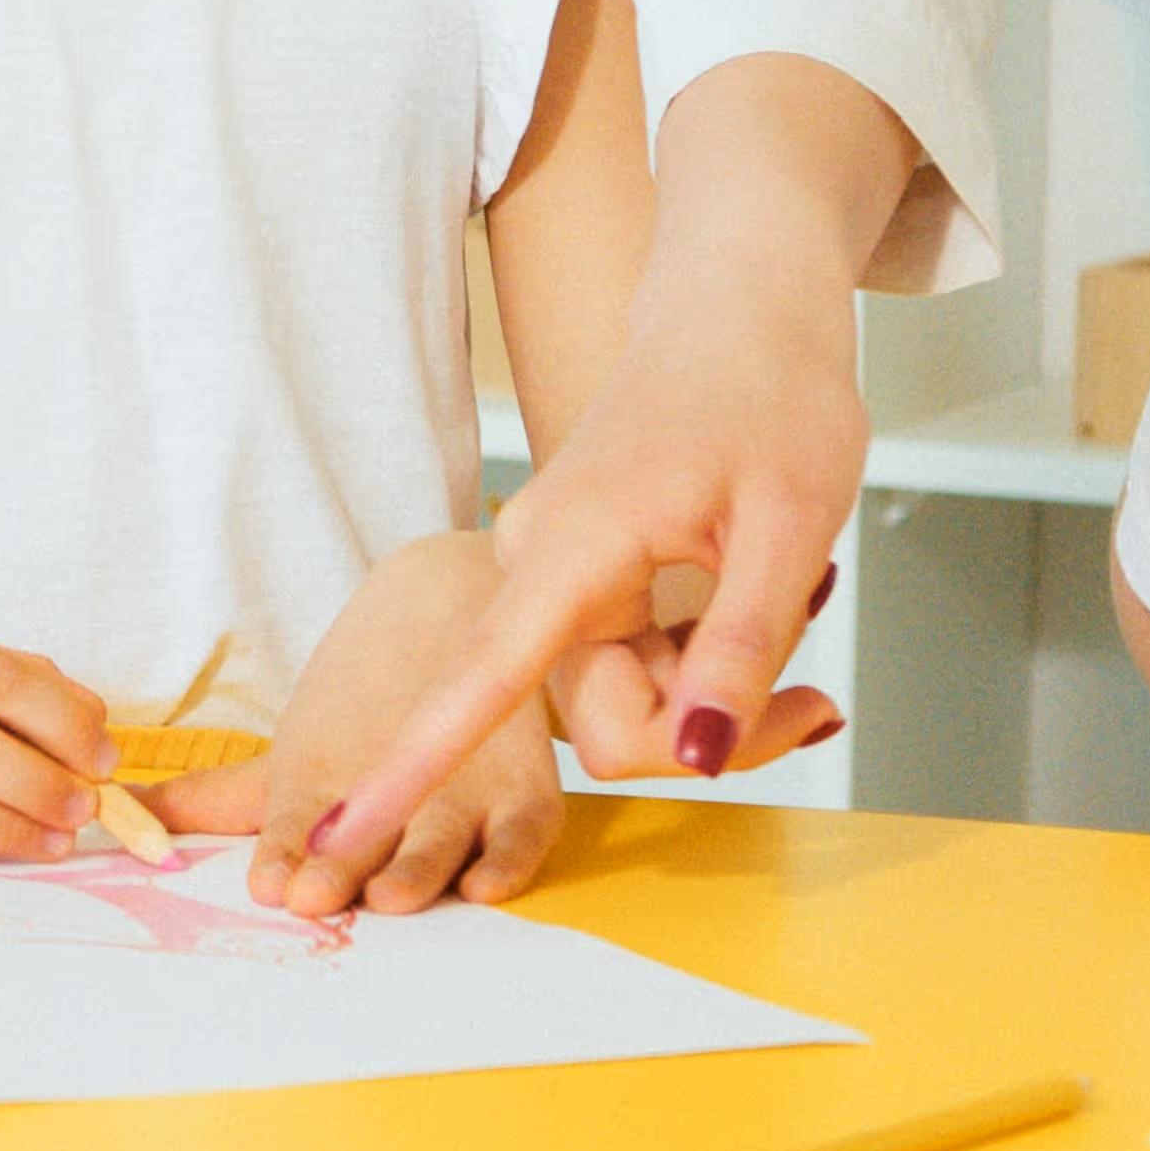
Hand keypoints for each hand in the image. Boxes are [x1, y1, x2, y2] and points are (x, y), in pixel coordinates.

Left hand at [188, 537, 568, 918]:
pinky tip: (487, 883)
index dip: (284, 850)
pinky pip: (526, 830)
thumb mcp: (294, 748)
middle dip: (338, 862)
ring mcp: (462, 785)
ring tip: (390, 893)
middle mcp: (393, 781)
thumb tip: (122, 813)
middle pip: (366, 832)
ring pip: (440, 834)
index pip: (299, 819)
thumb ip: (219, 799)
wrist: (460, 596)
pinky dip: (511, 857)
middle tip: (312, 893)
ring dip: (414, 865)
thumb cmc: (364, 699)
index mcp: (328, 771)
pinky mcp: (526, 788)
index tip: (269, 884)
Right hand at [301, 244, 865, 871]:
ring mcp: (557, 580)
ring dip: (715, 689)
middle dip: (708, 732)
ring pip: (629, 706)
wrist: (742, 313)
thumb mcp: (788, 524)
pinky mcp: (582, 586)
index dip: (411, 768)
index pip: (477, 682)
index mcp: (571, 548)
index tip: (335, 837)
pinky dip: (705, 663)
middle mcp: (539, 570)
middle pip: (608, 730)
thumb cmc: (769, 395)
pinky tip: (754, 592)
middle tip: (814, 696)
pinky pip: (637, 672)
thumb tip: (700, 757)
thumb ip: (740, 647)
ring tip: (788, 599)